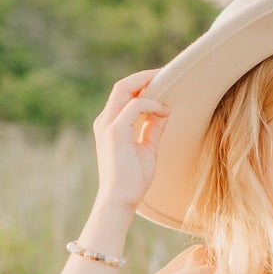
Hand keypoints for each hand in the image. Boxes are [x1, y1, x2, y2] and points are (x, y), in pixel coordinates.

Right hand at [92, 70, 170, 211]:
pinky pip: (134, 106)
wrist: (120, 200)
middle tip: (167, 73)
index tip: (162, 80)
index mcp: (110, 124)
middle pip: (122, 86)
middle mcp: (105, 121)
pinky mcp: (114, 132)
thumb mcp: (147, 147)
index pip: (124, 94)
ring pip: (124, 89)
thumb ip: (153, 127)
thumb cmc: (133, 179)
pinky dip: (151, 104)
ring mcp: (108, 125)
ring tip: (167, 83)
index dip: (142, 84)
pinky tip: (164, 110)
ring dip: (147, 83)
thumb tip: (164, 109)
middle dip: (144, 77)